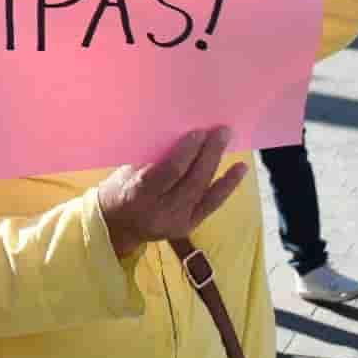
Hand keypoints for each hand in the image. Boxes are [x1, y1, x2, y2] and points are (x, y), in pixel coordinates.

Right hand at [97, 127, 247, 259]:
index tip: (198, 131)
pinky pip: (212, 204)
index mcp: (139, 194)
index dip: (186, 152)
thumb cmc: (119, 189)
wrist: (117, 227)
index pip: (169, 172)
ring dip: (218, 164)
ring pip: (203, 190)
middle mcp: (160, 211)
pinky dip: (227, 185)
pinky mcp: (189, 226)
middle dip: (208, 153)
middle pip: (191, 181)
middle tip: (220, 131)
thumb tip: (180, 133)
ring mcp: (177, 221)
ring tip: (228, 140)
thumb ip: (152, 158)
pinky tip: (240, 169)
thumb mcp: (126, 172)